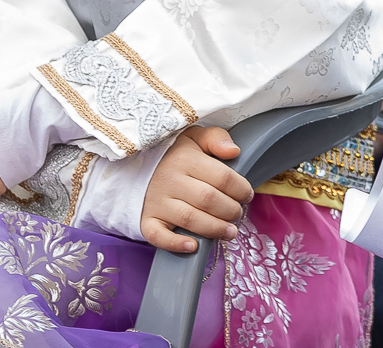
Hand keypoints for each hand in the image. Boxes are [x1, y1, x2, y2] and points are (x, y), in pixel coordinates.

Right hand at [142, 126, 254, 252]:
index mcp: (185, 158)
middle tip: (237, 214)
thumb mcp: (194, 137)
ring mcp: (156, 202)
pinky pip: (158, 236)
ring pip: (190, 219)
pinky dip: (176, 244)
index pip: (222, 177)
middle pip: (209, 200)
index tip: (247, 195)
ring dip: (214, 229)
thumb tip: (234, 151)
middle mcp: (170, 180)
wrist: (135, 167)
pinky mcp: (146, 220)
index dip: (241, 189)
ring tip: (229, 232)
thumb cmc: (173, 154)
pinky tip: (193, 246)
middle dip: (231, 210)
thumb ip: (216, 138)